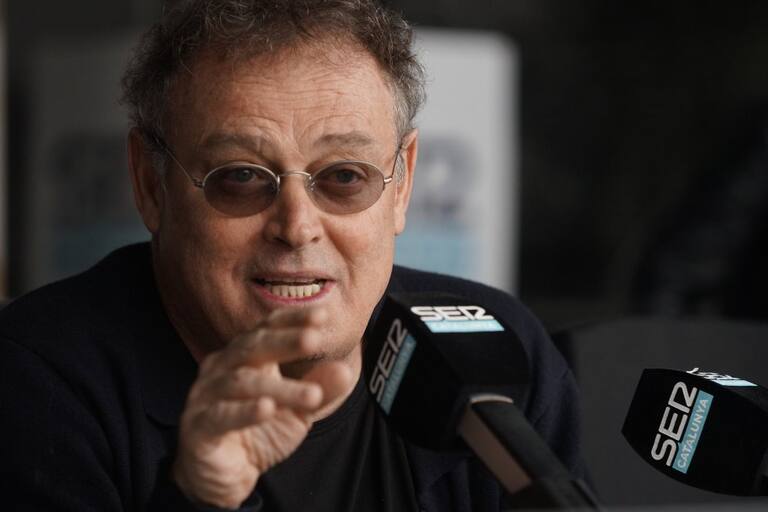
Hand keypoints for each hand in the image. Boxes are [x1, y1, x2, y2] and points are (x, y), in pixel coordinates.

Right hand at [172, 308, 352, 508]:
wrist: (223, 478)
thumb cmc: (258, 432)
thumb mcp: (297, 412)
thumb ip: (319, 390)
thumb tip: (344, 371)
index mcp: (244, 356)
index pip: (267, 329)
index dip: (292, 320)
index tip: (321, 316)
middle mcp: (221, 368)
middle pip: (253, 347)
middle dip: (285, 342)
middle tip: (314, 340)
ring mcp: (205, 395)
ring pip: (242, 383)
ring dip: (280, 388)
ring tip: (313, 396)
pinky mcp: (198, 427)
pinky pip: (220, 416)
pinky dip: (245, 411)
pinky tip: (267, 409)